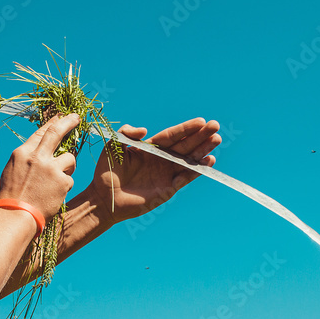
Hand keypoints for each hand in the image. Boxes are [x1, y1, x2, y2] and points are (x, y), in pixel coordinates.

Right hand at [0, 113, 79, 219]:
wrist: (16, 216)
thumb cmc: (12, 196)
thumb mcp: (13, 171)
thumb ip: (27, 158)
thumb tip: (39, 150)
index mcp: (22, 153)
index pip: (41, 132)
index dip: (53, 122)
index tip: (61, 116)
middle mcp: (37, 157)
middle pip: (57, 132)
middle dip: (68, 122)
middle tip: (76, 117)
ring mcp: (51, 168)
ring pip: (70, 158)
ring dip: (67, 168)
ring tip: (55, 183)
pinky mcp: (63, 182)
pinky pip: (70, 179)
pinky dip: (64, 186)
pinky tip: (54, 195)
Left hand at [90, 118, 220, 223]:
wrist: (103, 198)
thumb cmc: (106, 172)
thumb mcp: (113, 146)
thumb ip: (127, 133)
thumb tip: (145, 129)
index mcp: (150, 149)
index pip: (172, 136)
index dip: (186, 129)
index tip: (201, 121)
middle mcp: (160, 160)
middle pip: (184, 145)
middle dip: (200, 136)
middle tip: (216, 126)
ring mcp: (165, 174)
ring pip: (188, 160)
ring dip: (203, 150)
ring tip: (216, 140)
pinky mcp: (167, 189)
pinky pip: (185, 177)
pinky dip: (197, 170)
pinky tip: (209, 161)